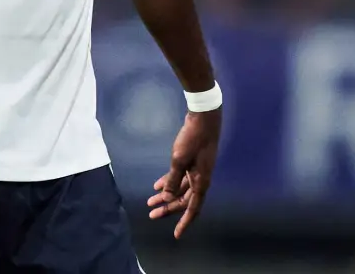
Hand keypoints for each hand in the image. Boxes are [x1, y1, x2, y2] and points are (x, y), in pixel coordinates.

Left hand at [147, 108, 220, 237]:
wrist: (203, 119)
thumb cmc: (192, 140)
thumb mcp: (179, 160)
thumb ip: (172, 180)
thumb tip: (166, 198)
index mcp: (201, 182)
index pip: (192, 208)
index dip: (184, 222)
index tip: (176, 235)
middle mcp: (201, 180)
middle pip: (184, 200)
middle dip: (168, 208)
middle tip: (151, 214)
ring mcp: (197, 171)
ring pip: (180, 189)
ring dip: (166, 195)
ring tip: (150, 202)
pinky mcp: (192, 162)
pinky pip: (180, 178)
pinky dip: (169, 182)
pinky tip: (156, 185)